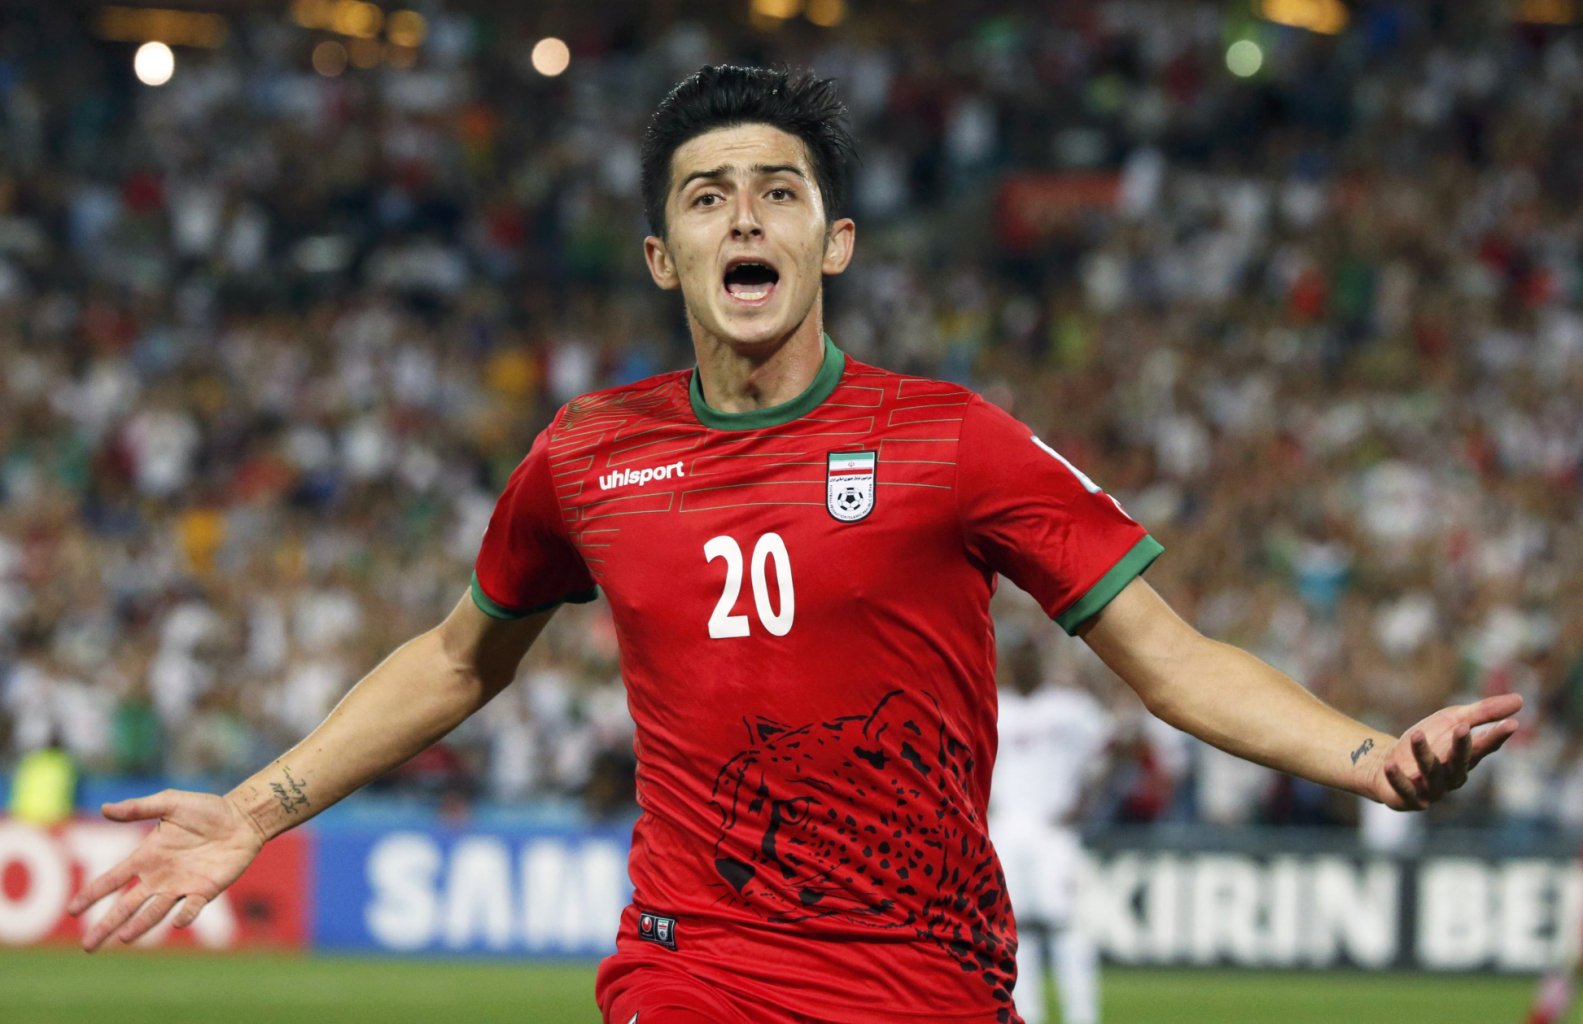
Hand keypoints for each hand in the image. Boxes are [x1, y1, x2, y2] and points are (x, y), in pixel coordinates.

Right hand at [66, 789, 266, 950]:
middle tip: (88, 945)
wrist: (243, 818)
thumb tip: (104, 809)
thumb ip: (139, 808)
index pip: (112, 879)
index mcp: (146, 857)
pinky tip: (177, 920)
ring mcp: (181, 886)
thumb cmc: (206, 809)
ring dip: (140, 925)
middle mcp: (159, 877)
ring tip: (124, 938)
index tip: (73, 910)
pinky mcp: (205, 891)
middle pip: (127, 905)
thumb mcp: (170, 802)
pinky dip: (185, 915)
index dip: (93, 894)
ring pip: (154, 912)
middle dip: (107, 924)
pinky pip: (191, 907)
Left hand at [1366, 694, 1523, 810]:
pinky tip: (1390, 765)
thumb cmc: (1428, 741)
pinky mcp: (1408, 798)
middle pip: (1460, 762)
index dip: (1497, 736)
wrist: (1386, 762)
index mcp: (1467, 758)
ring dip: (1424, 754)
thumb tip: (1521, 699)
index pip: (1485, 746)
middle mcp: (1452, 776)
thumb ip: (1483, 712)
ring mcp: (1431, 789)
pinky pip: (1404, 789)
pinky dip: (1398, 779)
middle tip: (1462, 727)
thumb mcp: (1452, 720)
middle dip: (1462, 746)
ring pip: (1430, 772)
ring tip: (1416, 734)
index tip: (1511, 724)